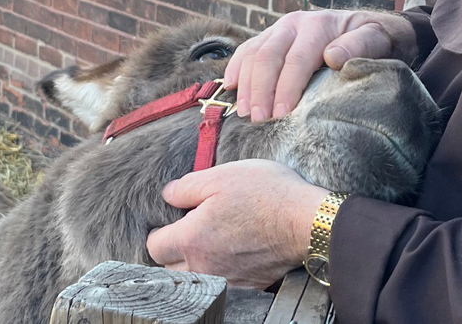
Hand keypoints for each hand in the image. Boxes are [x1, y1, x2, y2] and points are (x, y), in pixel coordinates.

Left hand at [146, 160, 327, 288]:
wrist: (306, 221)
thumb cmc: (265, 194)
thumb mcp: (221, 176)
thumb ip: (187, 187)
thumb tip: (168, 195)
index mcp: (191, 239)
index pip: (155, 246)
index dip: (162, 231)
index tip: (175, 221)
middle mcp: (203, 267)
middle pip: (170, 269)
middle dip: (176, 252)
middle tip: (194, 230)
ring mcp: (227, 280)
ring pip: (196, 279)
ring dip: (197, 265)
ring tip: (214, 242)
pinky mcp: (249, 286)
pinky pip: (224, 284)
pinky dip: (224, 272)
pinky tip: (237, 253)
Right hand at [224, 10, 416, 121]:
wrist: (373, 26)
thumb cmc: (377, 38)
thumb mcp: (378, 38)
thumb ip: (360, 45)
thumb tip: (333, 57)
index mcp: (318, 25)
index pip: (296, 58)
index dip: (286, 87)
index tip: (282, 115)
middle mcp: (295, 23)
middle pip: (269, 56)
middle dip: (261, 90)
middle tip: (260, 121)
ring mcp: (280, 29)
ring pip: (254, 54)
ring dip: (247, 84)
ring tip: (246, 113)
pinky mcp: (272, 37)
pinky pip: (248, 50)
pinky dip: (237, 68)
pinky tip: (230, 88)